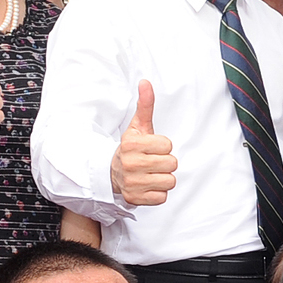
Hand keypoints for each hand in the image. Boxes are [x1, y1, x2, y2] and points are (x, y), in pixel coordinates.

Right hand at [111, 81, 177, 204]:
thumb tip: (146, 82)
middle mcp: (130, 164)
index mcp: (131, 144)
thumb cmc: (131, 148)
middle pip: (172, 164)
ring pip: (169, 181)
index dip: (163, 146)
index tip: (151, 148)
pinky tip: (146, 185)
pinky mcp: (135, 199)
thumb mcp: (137, 126)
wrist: (110, 173)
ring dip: (163, 178)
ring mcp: (132, 183)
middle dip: (165, 163)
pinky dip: (157, 193)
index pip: (168, 146)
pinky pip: (162, 197)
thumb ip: (145, 105)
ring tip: (150, 174)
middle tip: (151, 162)